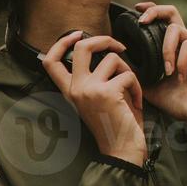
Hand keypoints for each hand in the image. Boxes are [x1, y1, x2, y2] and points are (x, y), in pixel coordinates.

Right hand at [41, 29, 147, 164]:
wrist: (121, 151)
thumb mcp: (97, 99)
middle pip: (81, 47)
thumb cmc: (115, 125)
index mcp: (70, 91)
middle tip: (118, 46)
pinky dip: (137, 87)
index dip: (61, 42)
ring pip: (113, 59)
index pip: (49, 61)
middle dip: (103, 39)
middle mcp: (75, 89)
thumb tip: (105, 49)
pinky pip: (128, 75)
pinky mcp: (107, 92)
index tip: (77, 34)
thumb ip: (94, 77)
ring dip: (128, 72)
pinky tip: (136, 103)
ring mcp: (89, 90)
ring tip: (131, 91)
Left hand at [132, 2, 186, 127]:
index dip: (150, 11)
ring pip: (175, 29)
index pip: (161, 21)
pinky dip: (180, 60)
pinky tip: (180, 76)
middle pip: (171, 13)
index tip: (136, 10)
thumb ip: (137, 70)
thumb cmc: (176, 102)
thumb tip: (117, 59)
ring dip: (166, 49)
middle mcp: (185, 42)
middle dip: (154, 12)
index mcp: (171, 48)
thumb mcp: (149, 85)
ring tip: (166, 71)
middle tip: (142, 22)